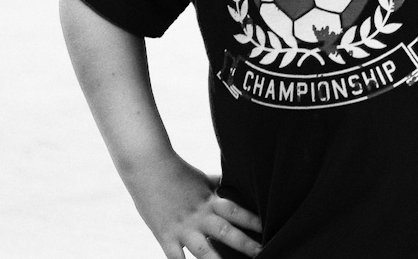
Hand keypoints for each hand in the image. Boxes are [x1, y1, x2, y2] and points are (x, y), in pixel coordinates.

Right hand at [127, 151, 261, 257]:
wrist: (148, 167)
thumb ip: (217, 185)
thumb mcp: (202, 177)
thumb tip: (234, 182)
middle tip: (263, 253)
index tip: (269, 228)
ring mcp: (183, 228)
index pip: (238, 211)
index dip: (254, 220)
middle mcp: (200, 215)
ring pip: (204, 252)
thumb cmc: (177, 171)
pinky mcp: (165, 236)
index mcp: (211, 199)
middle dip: (246, 245)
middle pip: (227, 233)